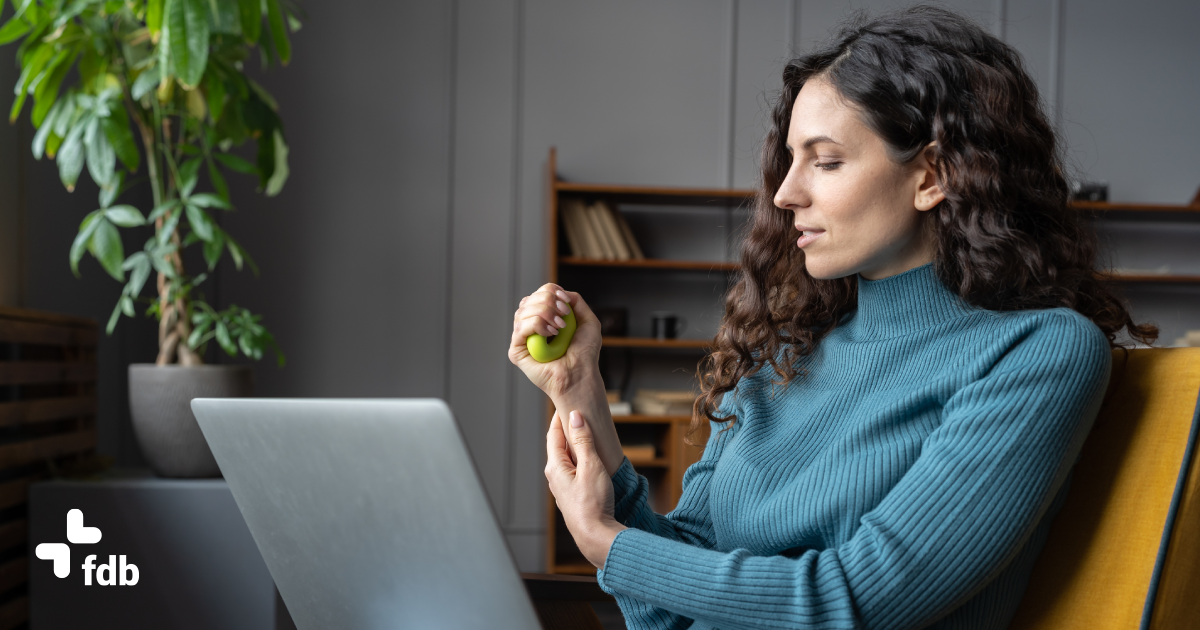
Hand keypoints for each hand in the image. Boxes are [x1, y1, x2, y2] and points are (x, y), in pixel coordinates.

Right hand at [510, 284, 623, 474]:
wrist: (580, 374)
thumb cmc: (584, 353)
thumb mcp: (588, 321)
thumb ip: (576, 301)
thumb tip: (560, 292)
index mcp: (544, 317)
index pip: (539, 294)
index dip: (551, 292)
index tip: (566, 304)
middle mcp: (531, 326)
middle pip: (530, 299)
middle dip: (548, 302)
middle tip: (563, 318)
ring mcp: (522, 338)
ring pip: (523, 310)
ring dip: (544, 313)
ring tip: (559, 328)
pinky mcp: (516, 351)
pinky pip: (520, 328)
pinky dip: (537, 325)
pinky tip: (550, 334)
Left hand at [545, 410, 625, 568]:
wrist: (596, 535)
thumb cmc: (593, 502)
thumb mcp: (591, 466)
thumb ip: (583, 440)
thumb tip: (574, 416)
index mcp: (556, 466)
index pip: (554, 434)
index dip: (560, 418)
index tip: (567, 403)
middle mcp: (555, 477)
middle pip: (559, 446)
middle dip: (568, 430)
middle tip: (579, 415)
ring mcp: (563, 488)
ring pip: (567, 460)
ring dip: (575, 446)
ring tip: (586, 435)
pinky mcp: (572, 497)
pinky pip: (573, 472)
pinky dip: (580, 461)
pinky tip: (590, 462)